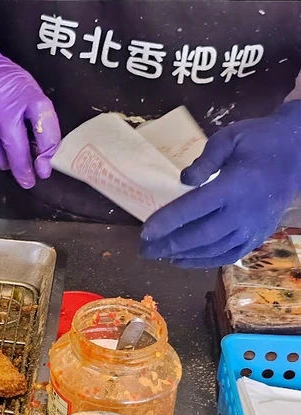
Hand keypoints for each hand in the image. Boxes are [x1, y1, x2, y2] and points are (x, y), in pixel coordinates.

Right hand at [0, 35, 60, 188]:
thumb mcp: (26, 90)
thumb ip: (36, 120)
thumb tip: (41, 155)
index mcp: (25, 93)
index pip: (44, 126)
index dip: (48, 152)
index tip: (44, 169)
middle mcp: (2, 103)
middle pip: (15, 148)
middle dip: (22, 169)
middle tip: (26, 179)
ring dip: (0, 160)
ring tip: (2, 155)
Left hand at [141, 101, 300, 267]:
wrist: (299, 153)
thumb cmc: (259, 141)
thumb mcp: (229, 138)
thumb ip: (204, 159)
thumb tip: (183, 180)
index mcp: (235, 185)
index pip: (194, 208)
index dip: (167, 222)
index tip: (145, 232)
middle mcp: (244, 211)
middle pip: (201, 235)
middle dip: (170, 245)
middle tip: (144, 251)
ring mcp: (254, 227)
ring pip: (214, 250)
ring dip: (184, 256)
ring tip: (160, 256)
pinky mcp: (260, 235)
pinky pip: (230, 254)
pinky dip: (206, 261)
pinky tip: (185, 260)